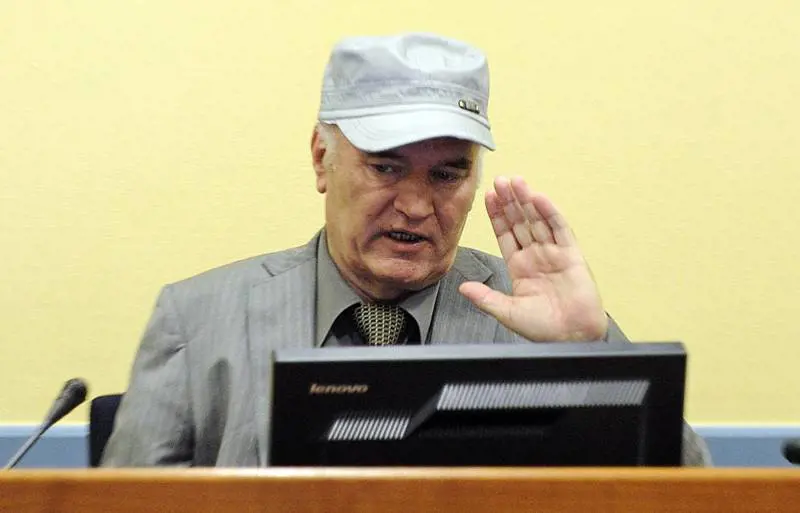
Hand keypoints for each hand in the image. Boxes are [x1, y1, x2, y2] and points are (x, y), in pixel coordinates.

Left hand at [459, 176, 607, 340]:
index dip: (497, 215)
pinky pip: (560, 230)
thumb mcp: (506, 312)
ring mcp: (554, 254)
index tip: (488, 196)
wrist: (571, 338)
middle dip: (510, 201)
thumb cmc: (542, 328)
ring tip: (516, 182)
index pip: (505, 234)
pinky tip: (538, 198)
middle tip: (500, 180)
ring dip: (526, 201)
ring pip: (538, 221)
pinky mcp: (572, 256)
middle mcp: (536, 256)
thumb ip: (485, 298)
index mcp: (519, 267)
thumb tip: (462, 287)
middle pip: (520, 222)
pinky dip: (550, 213)